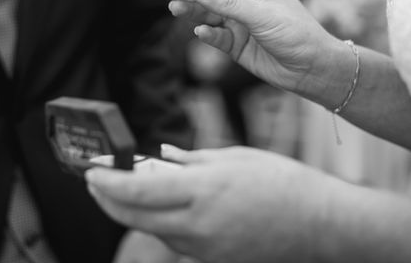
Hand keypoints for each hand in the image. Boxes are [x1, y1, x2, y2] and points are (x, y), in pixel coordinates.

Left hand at [87, 145, 338, 262]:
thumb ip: (190, 160)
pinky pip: (174, 239)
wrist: (320, 224)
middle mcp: (198, 225)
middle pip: (134, 216)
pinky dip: (158, 221)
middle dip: (106, 199)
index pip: (137, 191)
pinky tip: (161, 205)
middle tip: (95, 181)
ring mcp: (204, 248)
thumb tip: (160, 158)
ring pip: (152, 229)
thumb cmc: (282, 182)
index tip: (90, 171)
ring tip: (126, 188)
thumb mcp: (234, 158)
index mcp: (203, 191)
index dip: (107, 182)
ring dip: (131, 210)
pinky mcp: (212, 259)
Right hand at [165, 0, 346, 96]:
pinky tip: (200, 32)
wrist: (312, 70)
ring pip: (209, 12)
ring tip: (175, 9)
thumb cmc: (296, 34)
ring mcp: (240, 21)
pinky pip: (215, 35)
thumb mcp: (261, 14)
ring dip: (192, 10)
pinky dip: (207, 33)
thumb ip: (227, 3)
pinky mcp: (236, 43)